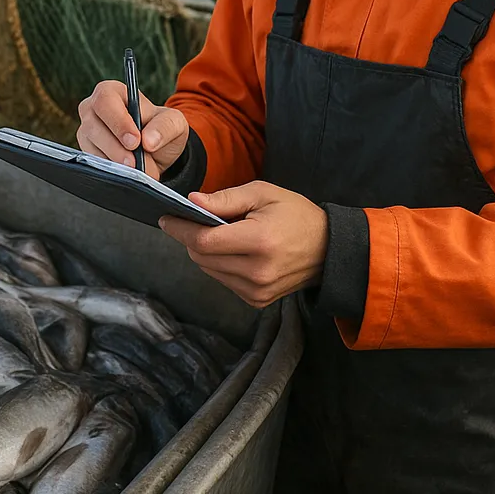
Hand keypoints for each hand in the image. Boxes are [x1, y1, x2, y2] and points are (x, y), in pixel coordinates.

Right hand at [77, 80, 189, 178]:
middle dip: (115, 147)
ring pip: (91, 147)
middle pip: (93, 125)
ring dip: (114, 161)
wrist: (156, 151)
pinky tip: (124, 173)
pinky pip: (92, 163)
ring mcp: (87, 131)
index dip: (118, 121)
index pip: (106, 100)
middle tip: (134, 163)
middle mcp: (93, 109)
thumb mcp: (173, 122)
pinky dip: (109, 170)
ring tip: (136, 170)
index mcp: (112, 92)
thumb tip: (149, 141)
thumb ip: (164, 126)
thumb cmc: (160, 128)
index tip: (135, 141)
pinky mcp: (87, 151)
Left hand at [159, 181, 327, 307]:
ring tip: (221, 234)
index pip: (204, 241)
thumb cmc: (295, 214)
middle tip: (194, 220)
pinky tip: (235, 250)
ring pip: (208, 270)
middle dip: (191, 237)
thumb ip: (225, 198)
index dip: (180, 229)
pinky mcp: (257, 300)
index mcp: (259, 241)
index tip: (166, 218)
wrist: (328, 249)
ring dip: (205, 251)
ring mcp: (257, 291)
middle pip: (201, 257)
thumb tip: (192, 202)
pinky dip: (219, 264)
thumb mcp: (263, 193)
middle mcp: (257, 271)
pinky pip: (223, 280)